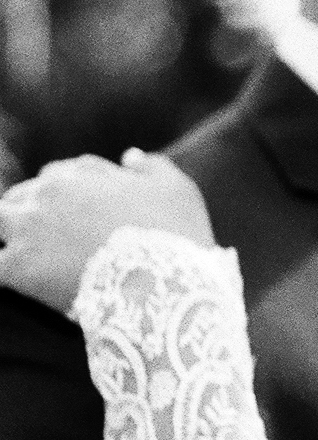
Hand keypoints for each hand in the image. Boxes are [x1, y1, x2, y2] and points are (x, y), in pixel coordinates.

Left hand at [0, 151, 214, 313]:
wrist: (163, 283)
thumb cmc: (175, 235)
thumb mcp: (178, 188)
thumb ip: (152, 166)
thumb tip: (129, 156)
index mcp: (81, 173)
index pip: (58, 175)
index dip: (68, 195)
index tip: (80, 216)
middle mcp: (49, 193)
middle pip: (23, 194)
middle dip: (31, 210)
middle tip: (50, 239)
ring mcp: (30, 229)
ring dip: (9, 233)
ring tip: (30, 256)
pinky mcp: (19, 267)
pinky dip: (5, 270)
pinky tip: (20, 280)